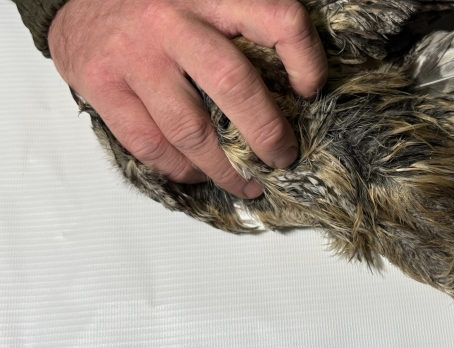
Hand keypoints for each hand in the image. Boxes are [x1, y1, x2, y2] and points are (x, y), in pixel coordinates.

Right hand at [48, 0, 327, 197]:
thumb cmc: (156, 3)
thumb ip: (243, 26)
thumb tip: (293, 85)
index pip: (278, 20)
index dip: (306, 60)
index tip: (311, 90)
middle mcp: (171, 21)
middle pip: (234, 85)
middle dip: (267, 134)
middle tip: (282, 158)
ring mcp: (134, 56)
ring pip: (191, 129)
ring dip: (226, 168)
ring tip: (247, 183)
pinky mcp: (101, 85)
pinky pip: (150, 144)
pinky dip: (181, 169)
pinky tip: (199, 172)